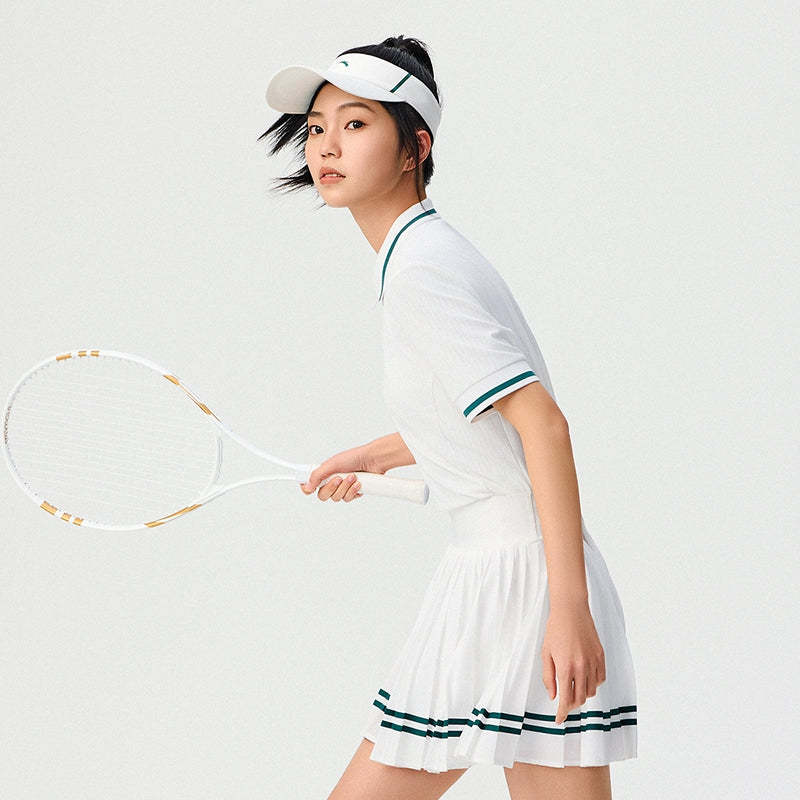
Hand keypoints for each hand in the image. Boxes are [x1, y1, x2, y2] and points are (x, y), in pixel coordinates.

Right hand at [299, 446, 376, 501]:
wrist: (373, 460)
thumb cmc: (354, 458)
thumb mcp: (332, 464)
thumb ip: (317, 475)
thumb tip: (306, 487)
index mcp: (324, 473)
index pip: (310, 484)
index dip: (307, 488)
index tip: (309, 488)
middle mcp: (332, 481)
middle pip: (323, 495)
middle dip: (332, 487)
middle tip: (339, 478)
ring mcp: (342, 488)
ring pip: (336, 498)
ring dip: (345, 488)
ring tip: (353, 477)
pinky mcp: (353, 492)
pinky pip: (348, 499)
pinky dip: (353, 491)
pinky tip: (359, 483)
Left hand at [541, 602, 605, 724]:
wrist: (571, 611)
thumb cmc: (555, 630)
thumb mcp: (546, 653)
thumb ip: (549, 677)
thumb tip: (553, 696)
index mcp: (565, 667)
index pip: (566, 699)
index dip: (562, 713)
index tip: (558, 719)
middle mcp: (581, 667)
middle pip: (580, 698)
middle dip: (571, 705)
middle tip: (564, 703)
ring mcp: (593, 662)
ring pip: (591, 691)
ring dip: (582, 694)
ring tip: (574, 687)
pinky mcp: (601, 656)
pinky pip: (600, 679)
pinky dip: (593, 684)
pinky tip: (585, 679)